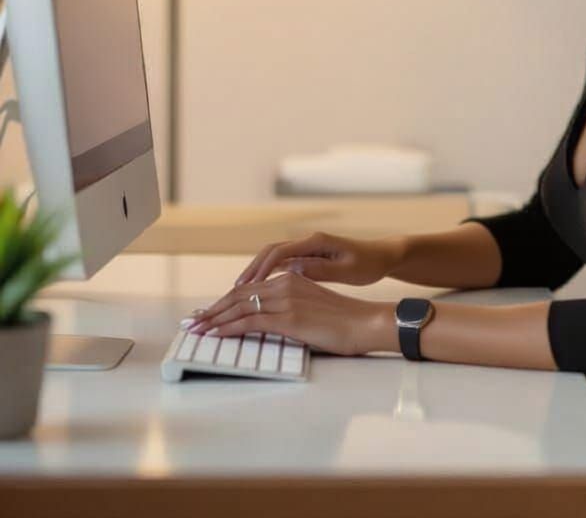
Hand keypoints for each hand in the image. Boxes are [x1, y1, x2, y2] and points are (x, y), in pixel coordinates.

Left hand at [187, 270, 393, 354]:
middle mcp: (286, 283)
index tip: (208, 312)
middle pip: (239, 294)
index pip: (250, 288)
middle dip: (212, 309)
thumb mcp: (313, 306)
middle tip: (192, 322)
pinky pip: (250, 321)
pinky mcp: (288, 317)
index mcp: (291, 278)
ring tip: (196, 330)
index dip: (225, 301)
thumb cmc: (344, 320)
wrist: (365, 323)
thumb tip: (270, 320)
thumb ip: (290, 307)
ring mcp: (286, 299)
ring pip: (240, 307)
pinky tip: (215, 335)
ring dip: (214, 320)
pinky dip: (227, 328)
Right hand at [233, 230, 404, 286]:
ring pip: (274, 256)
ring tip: (240, 292)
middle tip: (234, 291)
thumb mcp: (346, 270)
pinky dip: (268, 273)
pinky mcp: (309, 256)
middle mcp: (309, 241)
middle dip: (251, 270)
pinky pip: (283, 262)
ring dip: (257, 271)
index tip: (247, 287)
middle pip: (270, 251)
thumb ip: (319, 269)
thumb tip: (290, 270)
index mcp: (316, 241)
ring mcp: (308, 247)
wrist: (382, 256)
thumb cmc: (368, 264)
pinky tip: (260, 289)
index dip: (260, 269)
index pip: (279, 252)